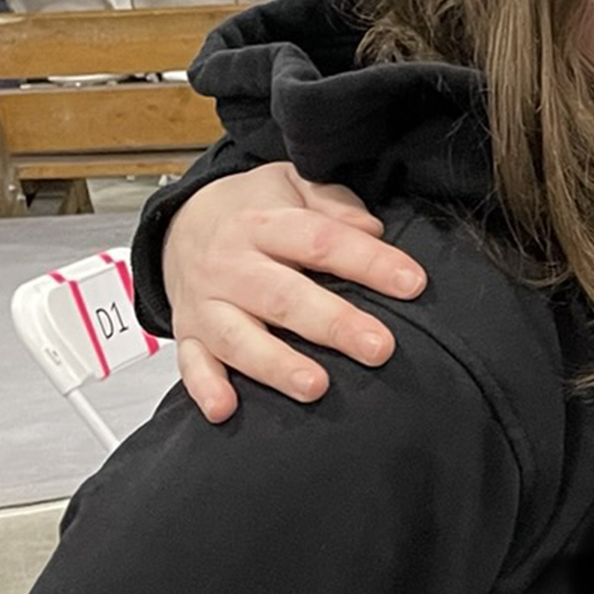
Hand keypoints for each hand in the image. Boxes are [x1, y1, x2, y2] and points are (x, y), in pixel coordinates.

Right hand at [164, 162, 425, 421]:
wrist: (181, 220)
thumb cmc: (255, 207)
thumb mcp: (292, 183)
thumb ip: (333, 202)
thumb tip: (371, 228)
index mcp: (263, 223)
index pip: (321, 241)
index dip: (369, 262)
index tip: (413, 283)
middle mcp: (231, 265)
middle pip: (284, 296)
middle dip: (333, 324)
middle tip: (379, 347)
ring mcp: (205, 303)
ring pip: (238, 338)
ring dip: (276, 365)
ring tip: (316, 387)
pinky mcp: (189, 334)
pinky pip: (193, 364)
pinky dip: (206, 388)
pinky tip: (226, 409)